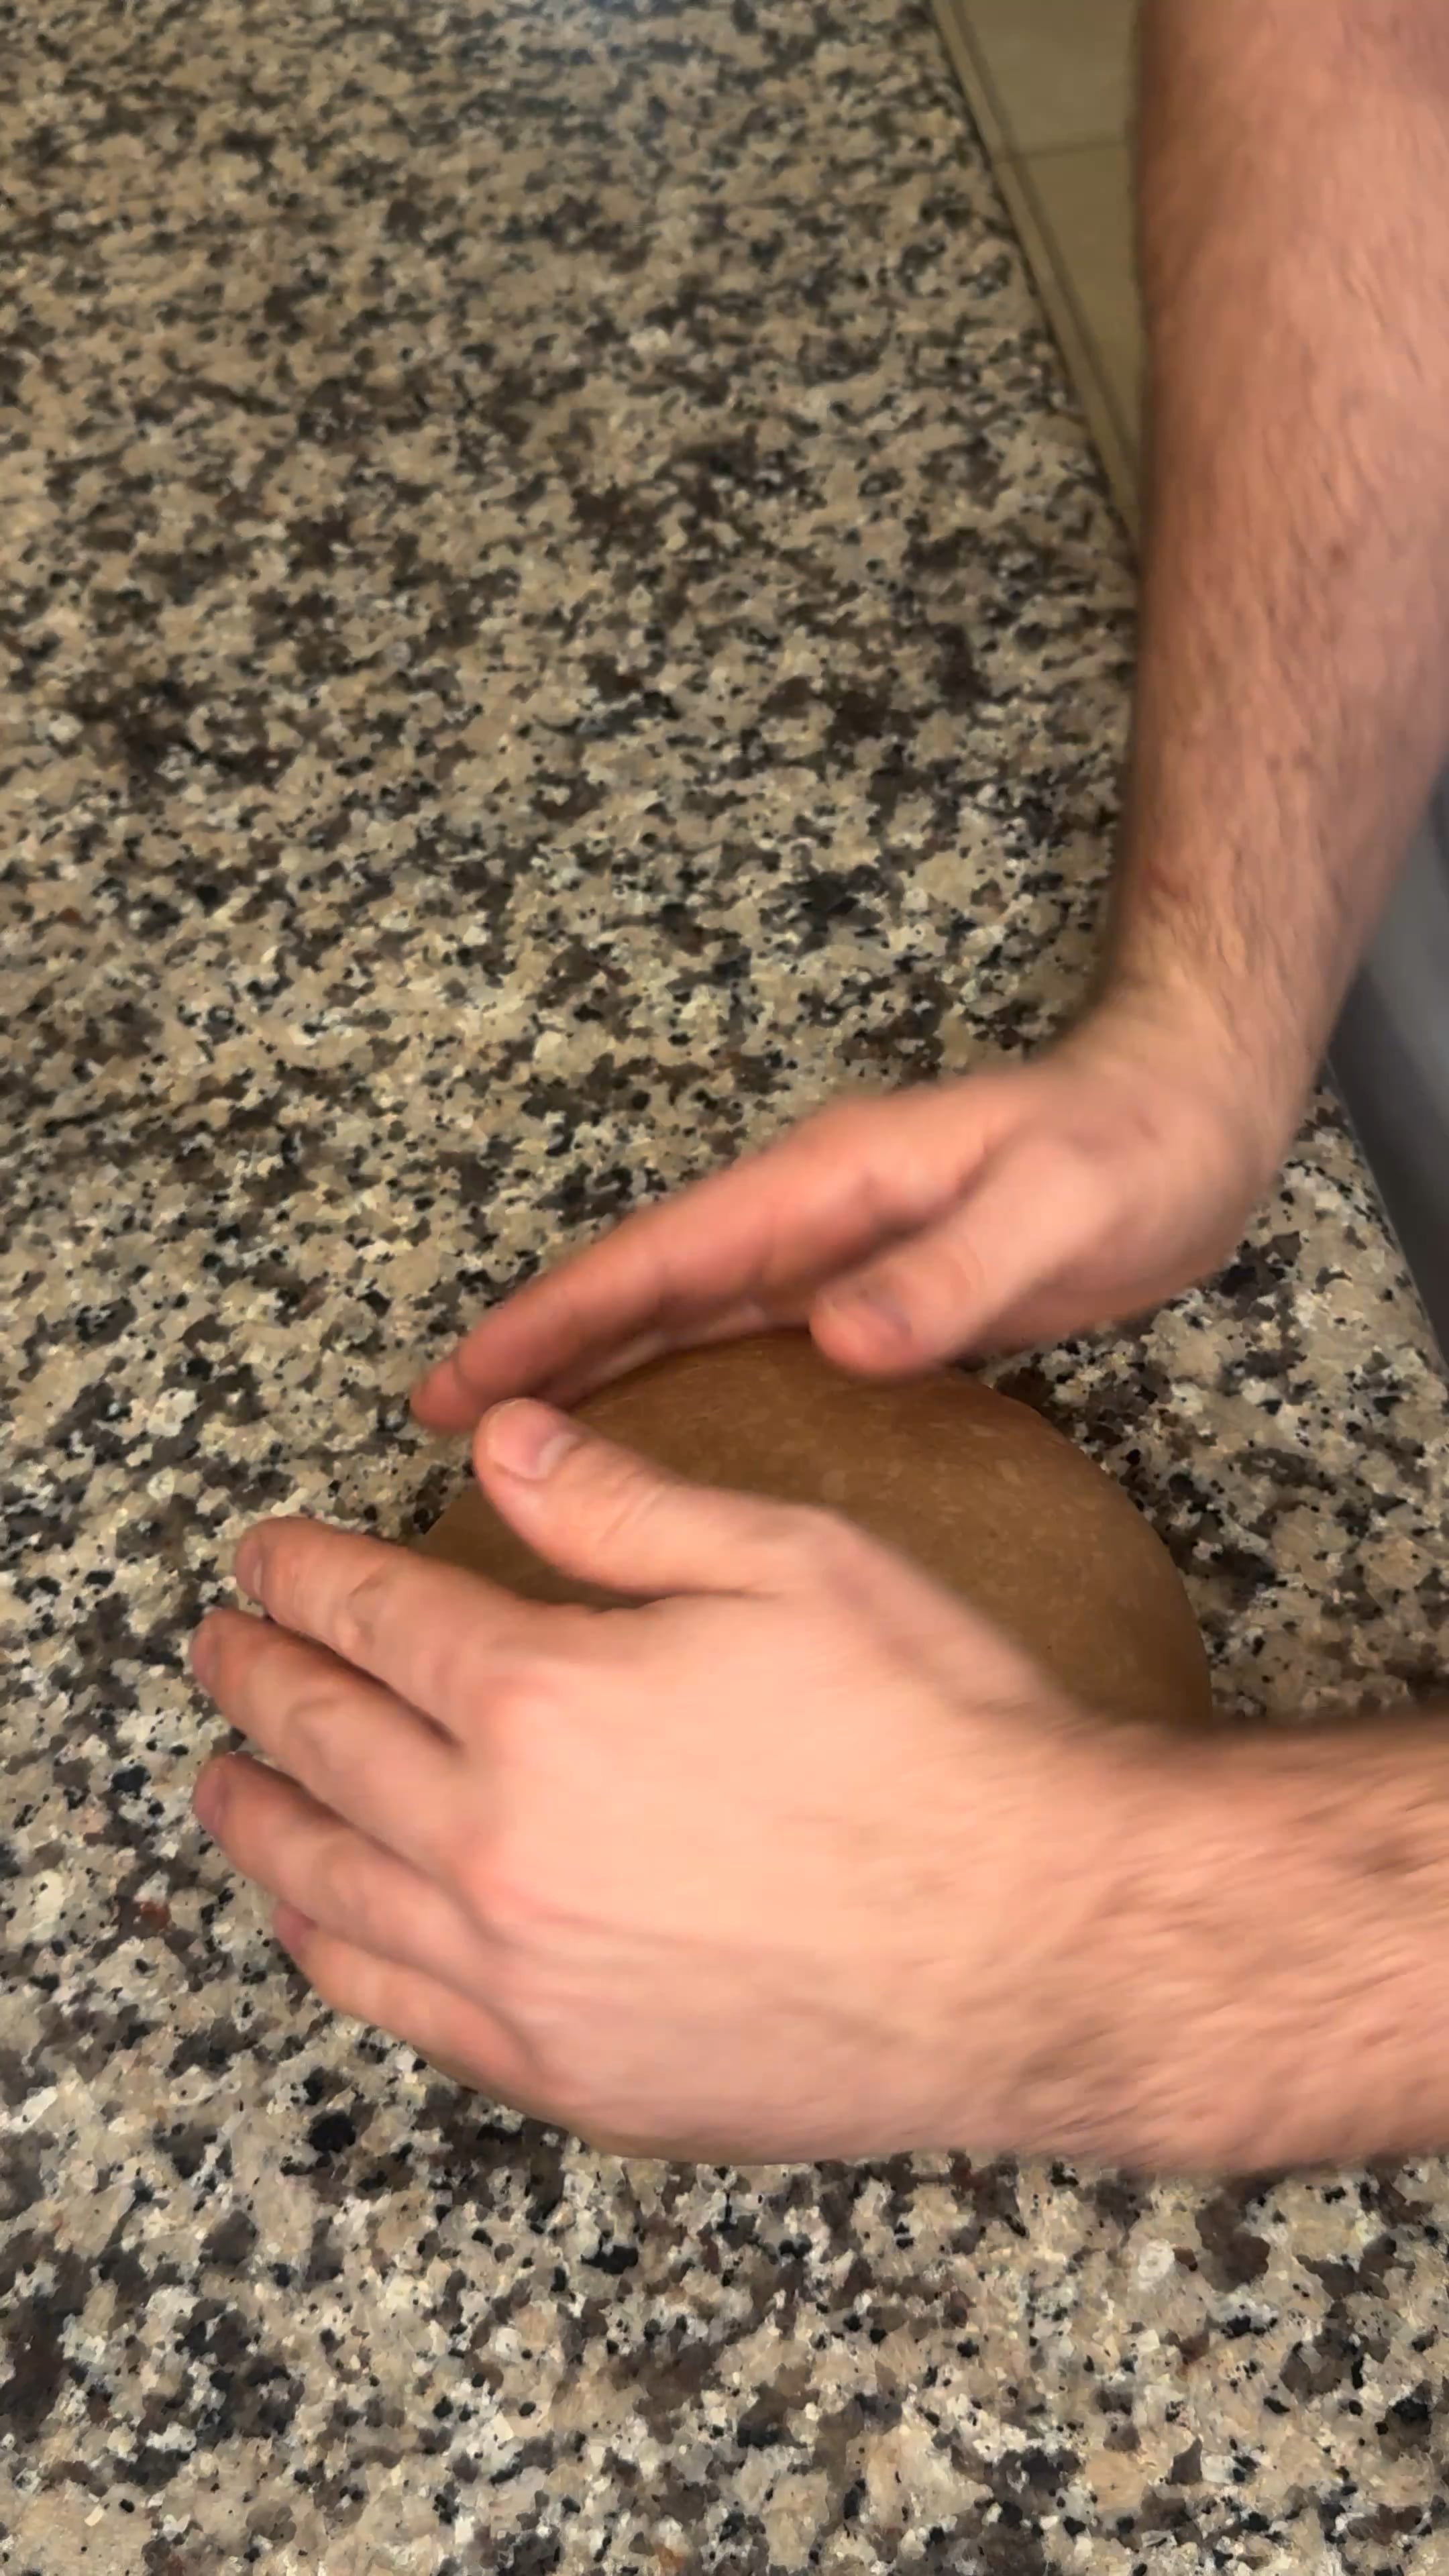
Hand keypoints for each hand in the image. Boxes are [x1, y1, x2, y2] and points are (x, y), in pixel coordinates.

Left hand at [190, 1400, 1169, 2162]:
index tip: (261, 1556)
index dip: (300, 1574)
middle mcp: (501, 1842)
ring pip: (327, 1885)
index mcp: (546, 1698)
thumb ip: (620, 1501)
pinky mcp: (569, 2072)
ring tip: (219, 1776)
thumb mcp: (793, 1561)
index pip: (372, 1617)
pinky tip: (310, 1921)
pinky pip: (398, 2006)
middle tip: (216, 1644)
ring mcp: (524, 1973)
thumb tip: (500, 1439)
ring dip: (256, 1817)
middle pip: (322, 1744)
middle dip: (255, 1678)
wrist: (1042, 1946)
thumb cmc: (939, 1738)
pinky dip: (329, 1949)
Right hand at [411, 999, 1285, 1430]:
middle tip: (432, 1422)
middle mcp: (806, 1213)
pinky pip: (738, 1336)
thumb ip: (953, 1273)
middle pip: (640, 1286)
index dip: (557, 1321)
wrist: (1193, 1115)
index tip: (467, 1381)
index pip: (660, 1259)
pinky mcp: (865, 1284)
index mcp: (824, 1185)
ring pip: (676, 1315)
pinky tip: (643, 1431)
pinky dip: (671, 1378)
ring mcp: (829, 1245)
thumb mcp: (1058, 1207)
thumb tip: (837, 1337)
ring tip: (501, 1435)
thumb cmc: (1132, 1149)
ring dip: (589, 1368)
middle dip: (536, 1349)